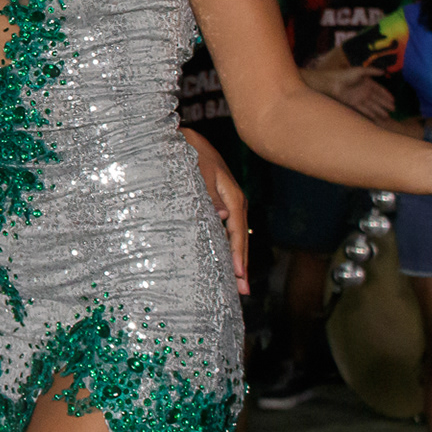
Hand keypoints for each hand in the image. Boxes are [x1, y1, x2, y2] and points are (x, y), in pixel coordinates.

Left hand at [181, 128, 248, 295]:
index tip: (239, 275)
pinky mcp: (220, 204)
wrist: (188, 138)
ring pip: (235, 237)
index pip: (237, 231)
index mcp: (233, 197)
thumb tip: (223, 216)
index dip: (238, 254)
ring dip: (237, 259)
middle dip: (242, 265)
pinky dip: (228, 247)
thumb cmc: (192, 153)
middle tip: (243, 292)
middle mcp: (234, 203)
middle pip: (240, 239)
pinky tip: (226, 260)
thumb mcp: (201, 171)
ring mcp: (228, 204)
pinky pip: (228, 230)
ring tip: (238, 284)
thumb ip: (210, 194)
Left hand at [304, 65, 396, 120]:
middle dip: (385, 104)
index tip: (393, 100)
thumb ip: (372, 71)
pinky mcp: (354, 104)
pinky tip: (376, 118)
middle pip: (378, 99)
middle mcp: (365, 91)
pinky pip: (364, 109)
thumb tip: (384, 71)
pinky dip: (370, 113)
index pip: (380, 90)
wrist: (332, 82)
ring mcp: (359, 98)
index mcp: (367, 83)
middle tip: (394, 110)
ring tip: (387, 116)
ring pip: (372, 106)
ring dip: (380, 111)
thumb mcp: (360, 71)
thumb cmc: (345, 75)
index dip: (386, 95)